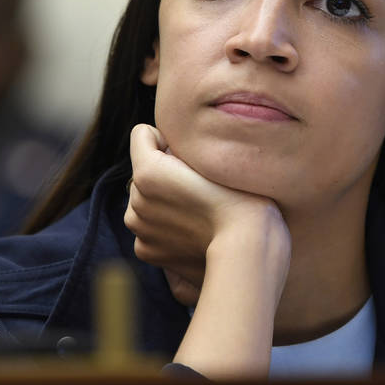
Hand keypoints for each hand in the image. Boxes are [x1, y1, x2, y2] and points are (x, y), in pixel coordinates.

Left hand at [124, 124, 290, 303]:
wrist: (249, 249)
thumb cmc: (241, 199)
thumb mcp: (214, 156)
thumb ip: (180, 146)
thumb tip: (169, 150)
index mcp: (147, 172)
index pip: (142, 134)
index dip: (168, 141)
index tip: (191, 158)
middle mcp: (135, 200)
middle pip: (145, 170)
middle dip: (166, 174)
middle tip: (201, 189)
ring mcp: (140, 229)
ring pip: (147, 199)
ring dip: (166, 200)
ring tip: (200, 211)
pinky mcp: (147, 250)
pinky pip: (151, 226)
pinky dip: (168, 227)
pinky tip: (194, 231)